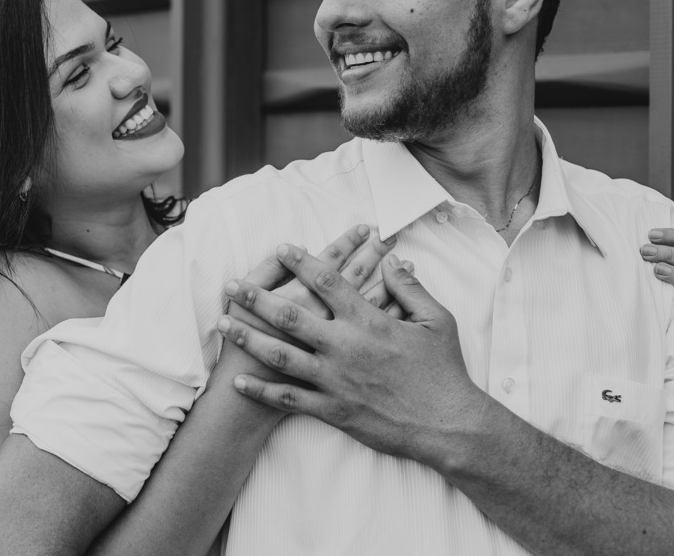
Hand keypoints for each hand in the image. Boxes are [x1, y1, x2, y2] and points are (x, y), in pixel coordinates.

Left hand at [216, 246, 487, 464]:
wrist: (449, 425)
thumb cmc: (444, 370)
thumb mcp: (437, 320)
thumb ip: (410, 288)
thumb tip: (393, 261)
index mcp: (369, 321)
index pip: (328, 282)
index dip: (302, 262)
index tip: (281, 247)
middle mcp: (345, 347)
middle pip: (291, 316)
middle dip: (257, 299)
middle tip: (231, 286)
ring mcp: (336, 380)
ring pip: (282, 355)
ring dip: (249, 339)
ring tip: (224, 325)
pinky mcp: (334, 410)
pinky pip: (289, 399)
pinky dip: (261, 390)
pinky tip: (238, 382)